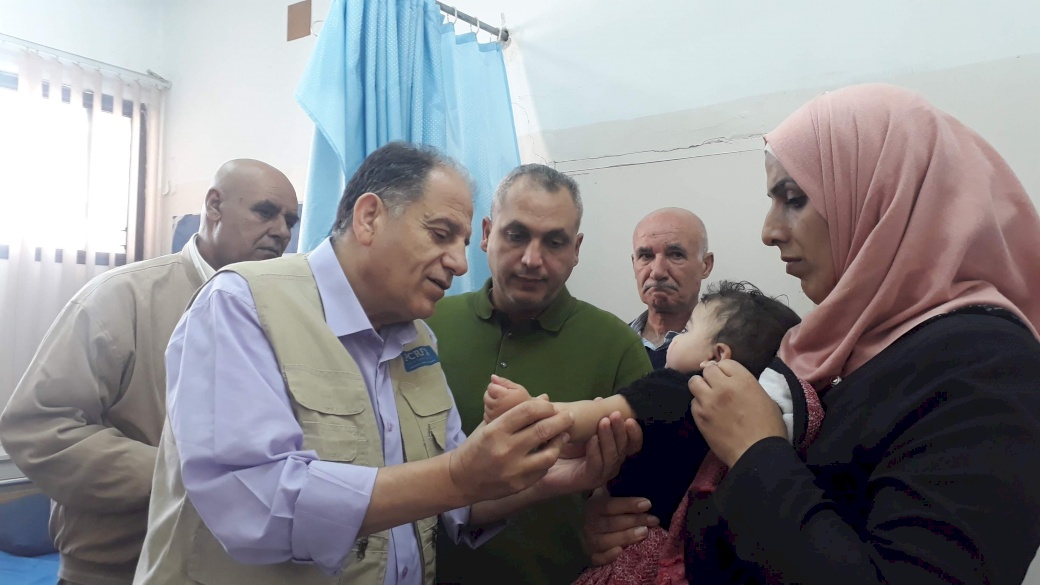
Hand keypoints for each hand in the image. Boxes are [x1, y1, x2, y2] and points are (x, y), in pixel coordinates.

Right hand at [450, 398, 573, 501]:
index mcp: (495, 431)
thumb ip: (517, 412)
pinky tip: (551, 452)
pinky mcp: (520, 485)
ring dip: (560, 442)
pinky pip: (543, 470)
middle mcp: (506, 450)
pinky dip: (549, 459)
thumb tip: (544, 398)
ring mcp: (514, 470)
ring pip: (549, 454)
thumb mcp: (490, 425)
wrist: (461, 480)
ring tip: (564, 435)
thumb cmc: (476, 447)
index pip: (527, 411)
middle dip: (561, 421)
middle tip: (569, 416)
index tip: (551, 406)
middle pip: (543, 430)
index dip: (544, 406)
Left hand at [483, 374, 538, 423]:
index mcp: (502, 396)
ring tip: (504, 406)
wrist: (531, 420)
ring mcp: (492, 416)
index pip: (490, 387)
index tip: (504, 390)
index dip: (496, 387)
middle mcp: (495, 406)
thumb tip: (493, 377)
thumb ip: (504, 382)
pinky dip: (491, 413)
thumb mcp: (518, 388)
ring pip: (486, 405)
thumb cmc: (526, 402)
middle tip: (504, 398)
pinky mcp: (491, 423)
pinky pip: (486, 415)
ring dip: (492, 404)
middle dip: (493, 395)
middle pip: (486, 396)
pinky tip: (501, 413)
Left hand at [537, 412, 642, 494]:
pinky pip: (596, 466)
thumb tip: (599, 398)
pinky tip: (591, 440)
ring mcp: (601, 473)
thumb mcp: (577, 428)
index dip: (634, 432)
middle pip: (624, 449)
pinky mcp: (588, 480)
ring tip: (603, 422)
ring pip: (612, 457)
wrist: (541, 465)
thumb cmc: (560, 445)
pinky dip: (595, 452)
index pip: (632, 444)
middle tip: (615, 415)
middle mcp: (611, 463)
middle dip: (620, 430)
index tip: (630, 417)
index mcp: (612, 451)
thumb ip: (590, 416)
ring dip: (609, 438)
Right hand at [583, 488, 659, 565]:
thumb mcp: (609, 496)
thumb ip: (619, 490)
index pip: (611, 505)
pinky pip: (598, 558)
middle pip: (612, 523)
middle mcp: (590, 523)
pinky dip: (609, 556)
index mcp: (594, 506)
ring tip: (644, 533)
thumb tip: (639, 479)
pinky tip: (621, 551)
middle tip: (653, 519)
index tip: (648, 503)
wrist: (590, 526)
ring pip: (606, 541)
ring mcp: (590, 540)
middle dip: (635, 521)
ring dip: (626, 537)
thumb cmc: (607, 510)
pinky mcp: (592, 555)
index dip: (629, 504)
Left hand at [688, 359, 786, 466]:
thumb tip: (734, 382)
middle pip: (708, 370)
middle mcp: (723, 387)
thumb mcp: (765, 398)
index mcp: (743, 380)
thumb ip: (746, 385)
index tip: (729, 379)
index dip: (727, 371)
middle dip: (713, 377)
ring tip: (709, 397)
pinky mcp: (699, 417)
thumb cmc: (769, 427)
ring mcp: (709, 402)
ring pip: (694, 383)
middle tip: (718, 388)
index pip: (726, 363)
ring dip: (701, 388)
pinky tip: (709, 414)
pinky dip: (699, 406)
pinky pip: (693, 403)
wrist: (757, 453)